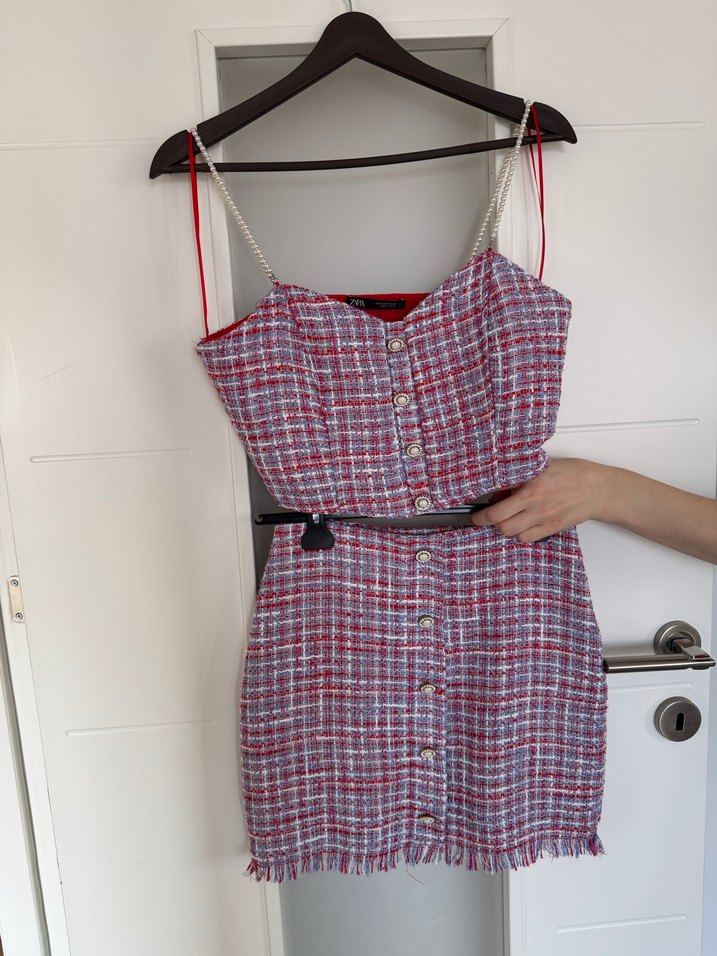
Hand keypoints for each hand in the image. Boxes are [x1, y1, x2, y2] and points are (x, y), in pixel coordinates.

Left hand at [470, 458, 607, 542]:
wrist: (599, 489)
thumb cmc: (574, 474)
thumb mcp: (543, 468)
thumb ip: (520, 480)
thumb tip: (499, 492)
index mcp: (531, 486)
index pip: (497, 504)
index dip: (482, 511)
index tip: (475, 511)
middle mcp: (535, 505)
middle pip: (500, 523)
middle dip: (488, 521)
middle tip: (484, 517)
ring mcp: (544, 519)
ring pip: (512, 533)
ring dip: (504, 527)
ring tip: (506, 518)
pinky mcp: (552, 529)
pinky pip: (527, 538)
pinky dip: (520, 534)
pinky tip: (522, 525)